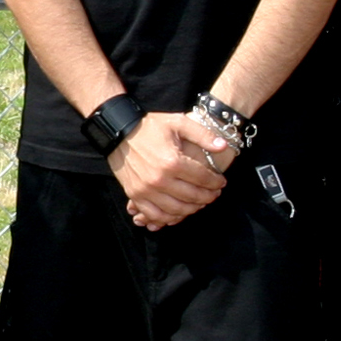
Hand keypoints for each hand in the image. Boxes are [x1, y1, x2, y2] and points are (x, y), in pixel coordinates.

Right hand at [113, 111, 227, 229]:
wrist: (118, 131)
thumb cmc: (149, 126)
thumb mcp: (178, 122)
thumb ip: (202, 134)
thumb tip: (223, 146)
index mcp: (173, 161)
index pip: (203, 179)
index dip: (216, 182)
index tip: (221, 182)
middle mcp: (160, 179)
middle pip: (192, 196)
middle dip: (208, 197)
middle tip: (214, 194)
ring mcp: (146, 190)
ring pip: (176, 209)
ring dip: (192, 209)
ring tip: (199, 203)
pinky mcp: (135, 195)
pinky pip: (154, 214)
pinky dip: (168, 218)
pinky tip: (178, 213)